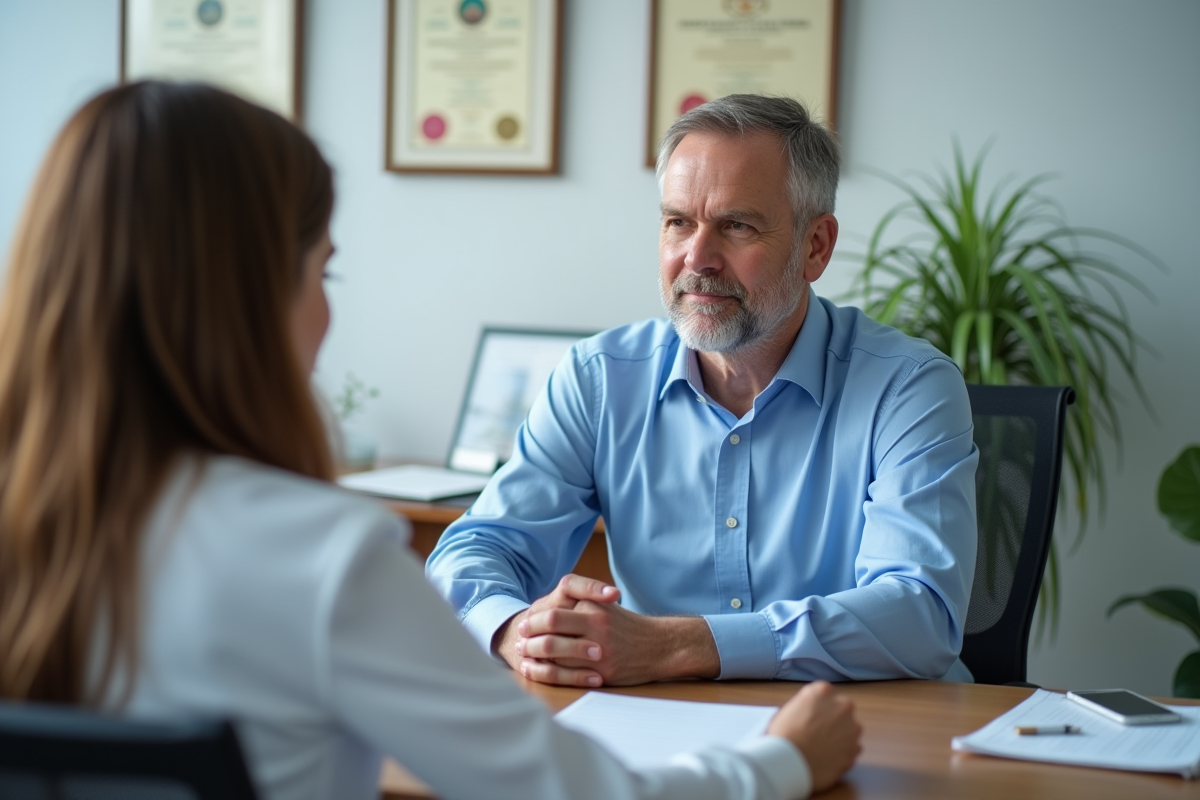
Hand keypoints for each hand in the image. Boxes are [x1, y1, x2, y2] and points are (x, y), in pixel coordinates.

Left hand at [499, 574, 720, 686]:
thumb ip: (580, 605)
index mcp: (593, 605)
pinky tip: (537, 672)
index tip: (524, 625)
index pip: (553, 608)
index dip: (534, 619)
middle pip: (550, 622)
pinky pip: (565, 673)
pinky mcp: (602, 669)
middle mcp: (596, 622)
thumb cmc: (628, 627)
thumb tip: (544, 613)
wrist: (660, 645)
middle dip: (529, 633)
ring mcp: (598, 646)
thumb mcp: (605, 607)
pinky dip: (546, 673)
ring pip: (553, 649)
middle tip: (519, 640)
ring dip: (533, 653)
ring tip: (524, 656)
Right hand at [766, 681, 860, 792]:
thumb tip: (816, 711)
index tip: (812, 716)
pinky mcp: (855, 749)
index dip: (818, 706)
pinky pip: (852, 748)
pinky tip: (828, 757)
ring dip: (841, 735)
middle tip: (818, 732)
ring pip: (850, 729)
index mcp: (823, 691)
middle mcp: (843, 705)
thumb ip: (809, 704)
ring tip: (822, 747)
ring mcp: (853, 728)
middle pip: (842, 709)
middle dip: (834, 718)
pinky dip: (843, 752)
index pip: (826, 694)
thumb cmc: (783, 734)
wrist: (789, 762)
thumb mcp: (791, 707)